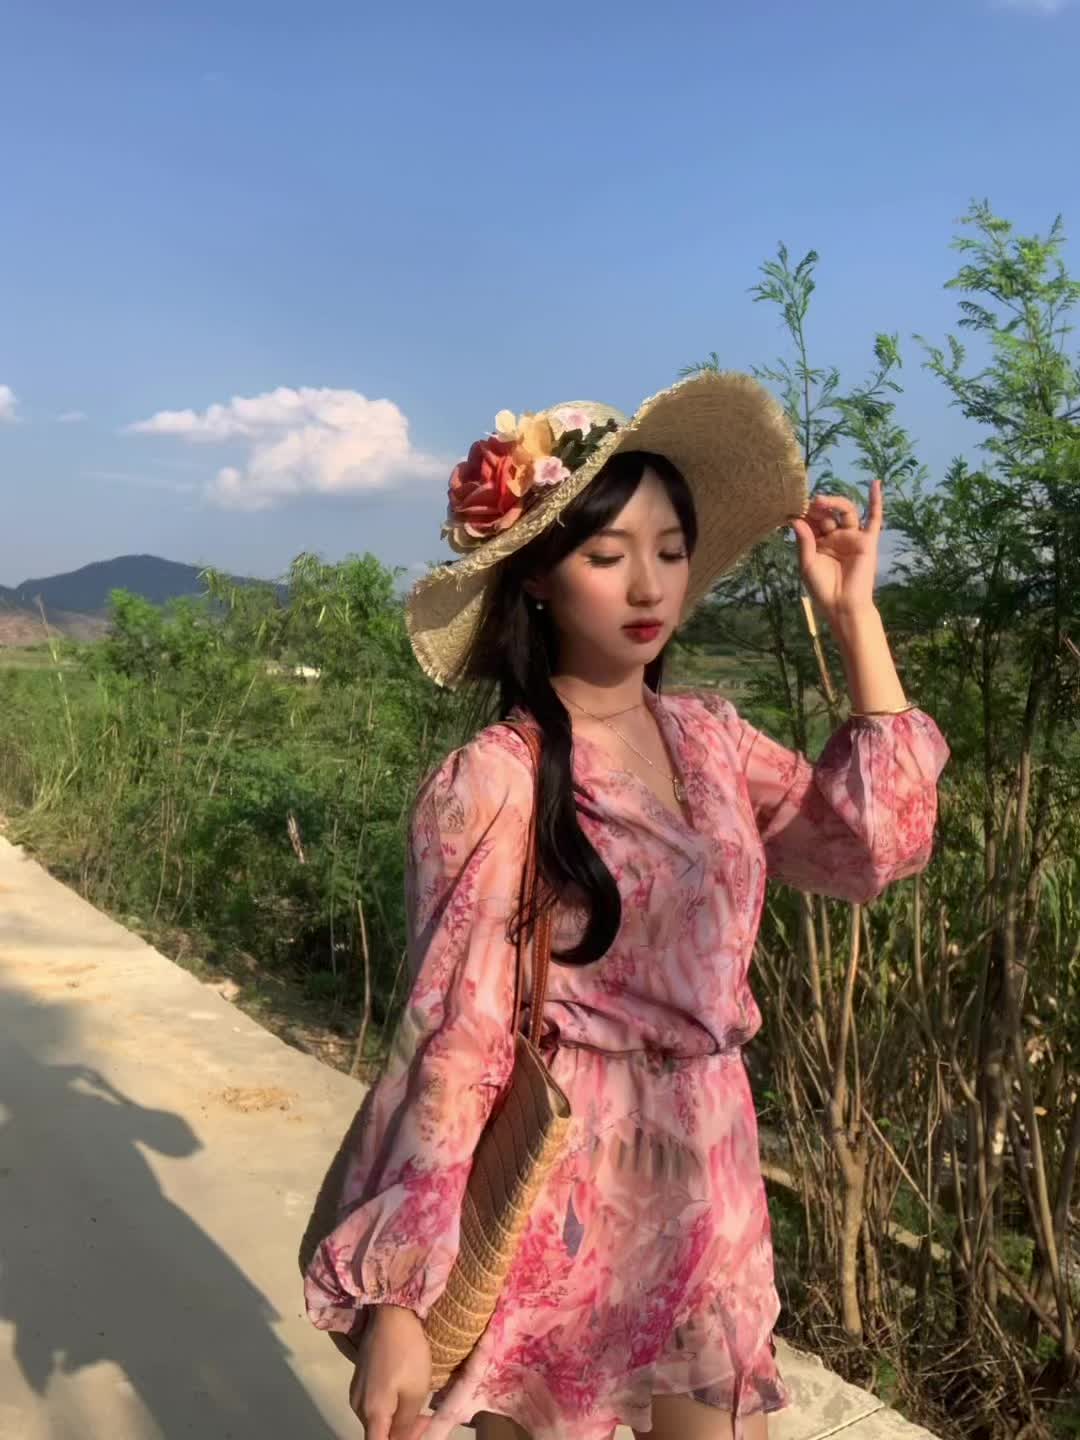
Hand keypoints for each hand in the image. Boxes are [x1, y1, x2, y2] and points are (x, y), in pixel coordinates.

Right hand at [349, 1305, 431, 1438]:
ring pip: (377, 1419)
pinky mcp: (361, 1378)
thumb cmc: (407, 1353)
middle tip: (426, 1421)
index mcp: (371, 1412)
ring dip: (397, 1420)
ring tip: (420, 1408)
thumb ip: (406, 1424)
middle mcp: (358, 1406)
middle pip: (378, 1433)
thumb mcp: (416, 1391)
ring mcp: (357, 1391)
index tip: (416, 1435)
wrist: (391, 1314)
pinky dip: (390, 1406)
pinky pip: (374, 1403)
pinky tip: (406, 1393)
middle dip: (401, 1433)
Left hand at [790, 479, 883, 621]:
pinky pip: (874, 519)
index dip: (805, 513)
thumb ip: (804, 541)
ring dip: (835, 503)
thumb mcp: (807, 564)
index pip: (812, 520)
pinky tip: (875, 484)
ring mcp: (852, 537)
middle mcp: (835, 536)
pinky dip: (876, 501)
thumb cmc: (822, 589)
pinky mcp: (868, 541)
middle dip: (818, 508)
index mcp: (818, 542)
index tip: (794, 508)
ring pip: (846, 511)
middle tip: (809, 505)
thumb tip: (796, 519)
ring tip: (822, 501)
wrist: (843, 606)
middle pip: (828, 513)